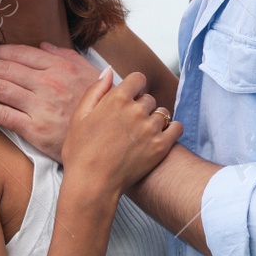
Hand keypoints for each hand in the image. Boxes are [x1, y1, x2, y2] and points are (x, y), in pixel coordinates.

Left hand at [0, 44, 99, 159]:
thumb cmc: (99, 106)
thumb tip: (43, 45)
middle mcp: (49, 83)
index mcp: (60, 67)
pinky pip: (3, 114)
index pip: (20, 53)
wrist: (111, 139)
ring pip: (0, 88)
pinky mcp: (36, 129)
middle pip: (5, 68)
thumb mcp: (89, 73)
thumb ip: (65, 56)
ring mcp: (41, 106)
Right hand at [62, 70, 182, 194]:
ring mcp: (151, 128)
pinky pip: (177, 128)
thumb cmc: (80, 152)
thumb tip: (108, 71)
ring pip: (162, 113)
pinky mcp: (161, 146)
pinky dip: (171, 130)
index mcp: (116, 99)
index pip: (138, 78)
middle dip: (141, 107)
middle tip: (129, 124)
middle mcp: (136, 110)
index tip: (129, 98)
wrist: (92, 184)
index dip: (134, 87)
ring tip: (140, 135)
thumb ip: (95, 90)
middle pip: (149, 98)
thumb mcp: (79, 116)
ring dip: (154, 120)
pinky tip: (159, 137)